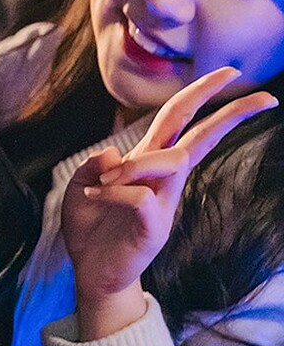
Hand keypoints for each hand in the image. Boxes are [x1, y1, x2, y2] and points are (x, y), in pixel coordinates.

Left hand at [62, 67, 276, 339]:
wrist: (92, 272)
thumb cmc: (91, 225)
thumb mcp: (81, 184)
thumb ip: (94, 165)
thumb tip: (113, 153)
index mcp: (147, 160)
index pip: (180, 119)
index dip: (201, 94)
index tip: (233, 74)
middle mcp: (163, 177)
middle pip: (200, 135)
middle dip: (229, 112)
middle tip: (263, 94)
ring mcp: (164, 201)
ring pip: (169, 159)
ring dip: (131, 166)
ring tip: (98, 186)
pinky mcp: (155, 225)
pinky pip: (138, 194)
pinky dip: (110, 192)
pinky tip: (93, 200)